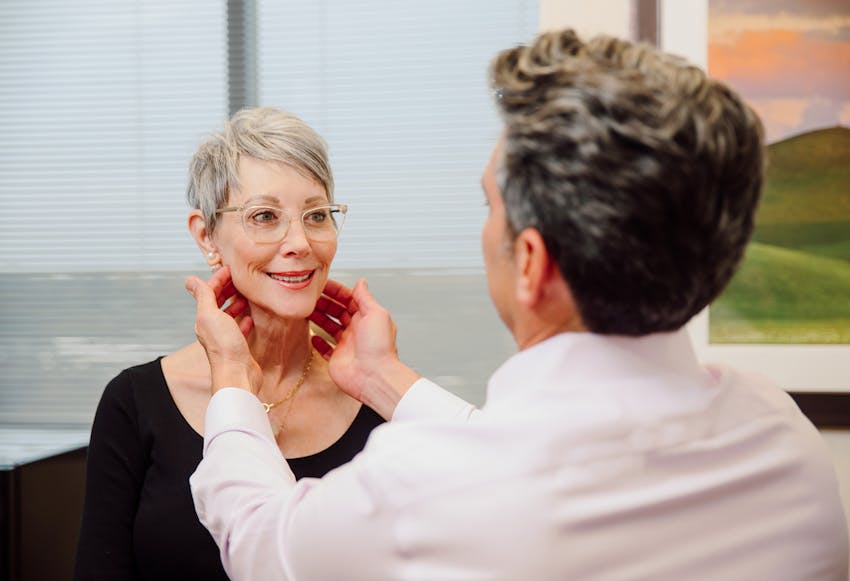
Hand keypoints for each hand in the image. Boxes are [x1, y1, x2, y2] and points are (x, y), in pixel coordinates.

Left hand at [185, 266, 261, 395]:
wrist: (237, 374)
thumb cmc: (224, 347)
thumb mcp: (210, 315)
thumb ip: (203, 296)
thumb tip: (190, 280)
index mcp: (204, 319)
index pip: (209, 292)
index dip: (218, 279)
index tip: (230, 268)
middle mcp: (213, 328)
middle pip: (218, 303)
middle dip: (227, 289)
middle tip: (239, 278)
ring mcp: (226, 337)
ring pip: (229, 315)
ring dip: (236, 303)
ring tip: (245, 294)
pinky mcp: (238, 346)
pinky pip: (240, 328)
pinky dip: (244, 320)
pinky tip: (249, 317)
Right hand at [309, 279, 419, 418]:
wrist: (374, 377)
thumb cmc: (379, 347)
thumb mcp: (375, 314)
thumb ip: (365, 297)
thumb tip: (361, 282)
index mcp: (366, 318)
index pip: (348, 299)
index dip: (335, 291)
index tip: (320, 285)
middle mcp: (356, 330)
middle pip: (337, 312)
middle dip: (324, 303)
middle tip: (308, 297)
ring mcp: (346, 345)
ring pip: (329, 327)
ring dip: (318, 318)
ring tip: (305, 311)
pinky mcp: (337, 359)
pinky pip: (325, 349)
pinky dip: (318, 342)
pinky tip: (312, 336)